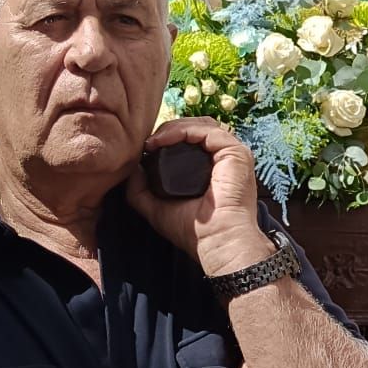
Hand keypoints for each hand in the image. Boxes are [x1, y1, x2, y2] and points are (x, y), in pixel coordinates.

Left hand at [127, 118, 272, 279]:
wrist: (216, 241)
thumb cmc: (194, 232)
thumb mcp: (156, 208)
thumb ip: (141, 190)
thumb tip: (132, 168)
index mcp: (211, 168)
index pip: (192, 140)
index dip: (168, 138)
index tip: (146, 148)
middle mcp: (223, 159)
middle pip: (197, 128)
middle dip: (170, 130)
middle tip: (148, 142)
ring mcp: (232, 154)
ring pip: (201, 125)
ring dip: (173, 128)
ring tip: (154, 141)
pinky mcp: (236, 152)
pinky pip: (207, 130)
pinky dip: (183, 131)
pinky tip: (163, 141)